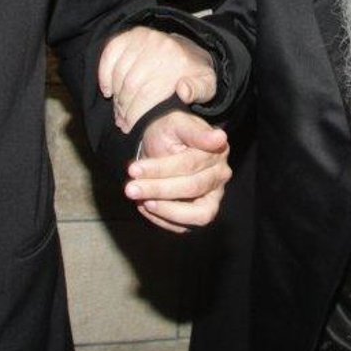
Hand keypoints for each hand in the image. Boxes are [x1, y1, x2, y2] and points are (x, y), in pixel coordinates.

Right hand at [99, 26, 216, 131]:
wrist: (189, 50)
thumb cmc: (193, 75)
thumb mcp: (206, 86)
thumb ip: (199, 91)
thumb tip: (183, 91)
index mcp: (179, 61)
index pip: (150, 94)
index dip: (138, 115)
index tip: (132, 128)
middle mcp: (161, 46)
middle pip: (132, 86)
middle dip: (125, 109)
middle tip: (123, 123)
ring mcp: (144, 38)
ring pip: (120, 74)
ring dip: (116, 97)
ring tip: (119, 112)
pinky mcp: (131, 35)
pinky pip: (110, 55)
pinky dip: (104, 74)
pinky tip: (108, 90)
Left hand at [126, 111, 229, 232]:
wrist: (162, 142)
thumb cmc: (170, 132)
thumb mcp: (177, 124)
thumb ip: (195, 132)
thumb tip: (220, 138)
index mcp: (216, 152)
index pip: (189, 165)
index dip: (161, 169)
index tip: (132, 169)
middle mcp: (219, 176)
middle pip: (193, 188)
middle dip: (158, 189)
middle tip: (130, 188)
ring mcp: (213, 197)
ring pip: (198, 215)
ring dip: (167, 211)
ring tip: (142, 201)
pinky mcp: (200, 213)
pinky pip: (186, 226)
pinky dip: (163, 219)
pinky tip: (145, 205)